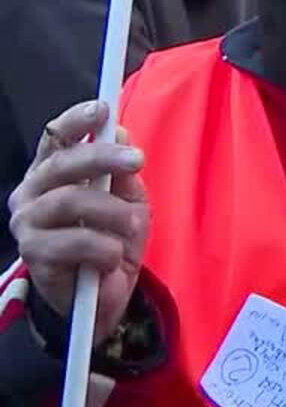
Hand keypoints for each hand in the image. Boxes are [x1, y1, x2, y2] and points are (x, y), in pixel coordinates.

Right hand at [8, 102, 147, 339]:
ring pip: (70, 201)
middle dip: (102, 157)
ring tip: (132, 226)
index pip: (54, 138)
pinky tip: (113, 258)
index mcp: (51, 173)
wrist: (103, 297)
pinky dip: (106, 248)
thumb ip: (121, 171)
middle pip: (61, 165)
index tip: (102, 109)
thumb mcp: (127, 201)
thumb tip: (120, 131)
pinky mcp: (34, 256)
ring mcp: (27, 225)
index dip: (75, 121)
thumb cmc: (112, 240)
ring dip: (112, 212)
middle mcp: (31, 194)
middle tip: (137, 160)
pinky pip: (76, 242)